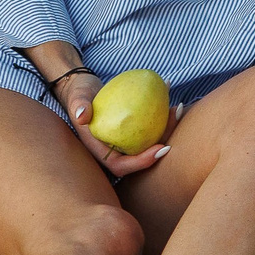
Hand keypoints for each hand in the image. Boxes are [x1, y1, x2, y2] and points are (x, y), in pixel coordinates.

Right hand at [59, 71, 180, 177]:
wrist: (83, 88)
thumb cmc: (79, 92)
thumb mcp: (77, 96)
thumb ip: (78, 105)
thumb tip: (81, 115)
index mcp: (99, 150)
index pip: (120, 166)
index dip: (141, 163)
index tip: (160, 148)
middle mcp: (115, 150)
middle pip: (142, 156)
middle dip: (163, 143)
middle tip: (174, 117)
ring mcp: (125, 141)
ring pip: (150, 143)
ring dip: (167, 128)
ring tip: (177, 107)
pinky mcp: (133, 131)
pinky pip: (151, 128)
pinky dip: (163, 117)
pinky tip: (172, 99)